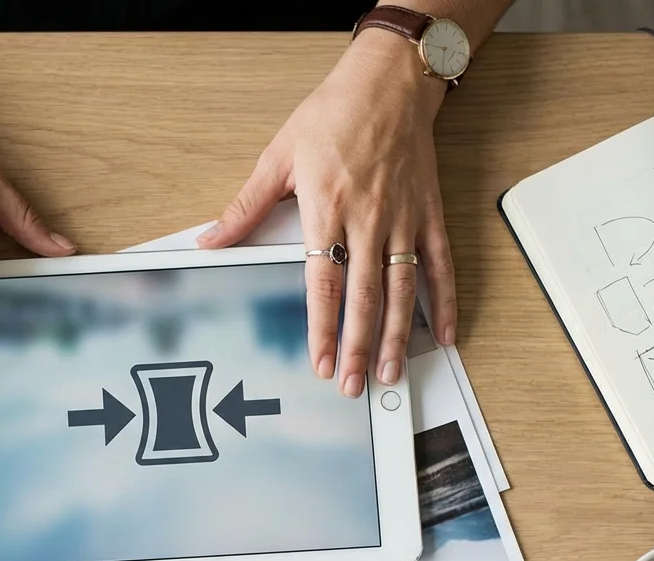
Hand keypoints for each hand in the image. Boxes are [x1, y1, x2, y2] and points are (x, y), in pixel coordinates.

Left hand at [198, 31, 456, 395]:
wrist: (388, 81)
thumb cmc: (333, 115)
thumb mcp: (277, 157)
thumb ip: (245, 206)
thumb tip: (210, 239)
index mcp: (327, 209)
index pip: (324, 282)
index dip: (323, 327)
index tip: (320, 361)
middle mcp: (368, 219)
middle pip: (364, 296)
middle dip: (360, 347)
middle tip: (354, 385)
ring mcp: (403, 219)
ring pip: (402, 289)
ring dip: (398, 336)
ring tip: (392, 373)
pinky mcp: (428, 213)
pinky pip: (439, 264)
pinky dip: (443, 300)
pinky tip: (442, 333)